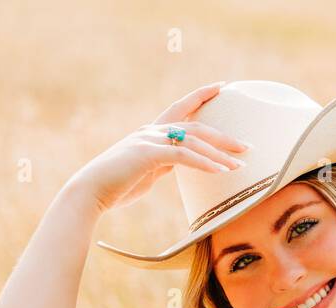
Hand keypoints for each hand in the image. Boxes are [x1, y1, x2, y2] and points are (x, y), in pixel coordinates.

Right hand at [68, 81, 250, 213]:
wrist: (88, 192)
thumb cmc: (114, 187)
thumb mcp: (144, 173)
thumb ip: (162, 165)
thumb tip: (179, 166)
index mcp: (150, 133)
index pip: (180, 108)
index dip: (201, 96)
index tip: (222, 86)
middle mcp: (151, 132)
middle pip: (195, 127)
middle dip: (223, 136)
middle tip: (247, 145)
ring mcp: (148, 141)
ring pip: (193, 141)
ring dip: (220, 153)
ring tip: (240, 165)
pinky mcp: (147, 155)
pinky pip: (183, 156)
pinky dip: (204, 163)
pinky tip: (220, 171)